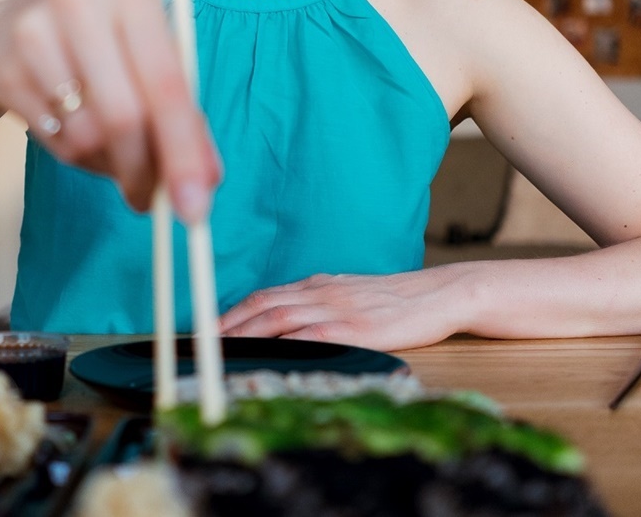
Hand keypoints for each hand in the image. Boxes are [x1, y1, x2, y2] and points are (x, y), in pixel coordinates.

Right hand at [0, 0, 220, 220]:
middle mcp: (81, 2)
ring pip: (86, 134)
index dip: (184, 151)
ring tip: (108, 149)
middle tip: (149, 204)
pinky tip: (74, 132)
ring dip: (107, 163)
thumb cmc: (100, 49)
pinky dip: (75, 154)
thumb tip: (208, 181)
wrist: (8, 31)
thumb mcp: (145, 62)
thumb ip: (182, 117)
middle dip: (143, 172)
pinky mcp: (6, 68)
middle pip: (124, 116)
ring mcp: (36, 33)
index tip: (194, 210)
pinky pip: (54, 139)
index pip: (167, 85)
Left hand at [218, 269, 469, 350]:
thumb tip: (286, 318)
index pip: (264, 296)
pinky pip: (313, 335)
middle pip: (263, 306)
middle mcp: (322, 293)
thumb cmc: (397, 300)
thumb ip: (319, 302)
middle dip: (226, 325)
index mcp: (318, 285)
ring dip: (244, 334)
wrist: (441, 294)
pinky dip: (285, 344)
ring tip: (218, 350)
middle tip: (199, 342)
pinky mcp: (357, 329)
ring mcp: (338, 309)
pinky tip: (269, 354)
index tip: (206, 328)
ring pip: (279, 317)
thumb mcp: (350, 294)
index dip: (232, 312)